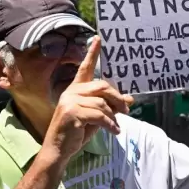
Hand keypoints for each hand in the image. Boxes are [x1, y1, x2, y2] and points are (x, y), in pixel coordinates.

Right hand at [42, 36, 133, 164]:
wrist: (59, 150)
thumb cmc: (76, 132)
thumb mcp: (96, 117)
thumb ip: (109, 106)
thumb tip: (129, 99)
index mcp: (76, 89)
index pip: (85, 68)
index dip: (92, 53)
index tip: (98, 38)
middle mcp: (71, 92)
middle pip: (102, 86)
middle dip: (117, 98)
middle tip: (126, 110)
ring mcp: (70, 101)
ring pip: (102, 103)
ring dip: (113, 116)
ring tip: (116, 126)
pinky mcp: (71, 112)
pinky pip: (99, 115)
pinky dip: (110, 124)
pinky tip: (114, 131)